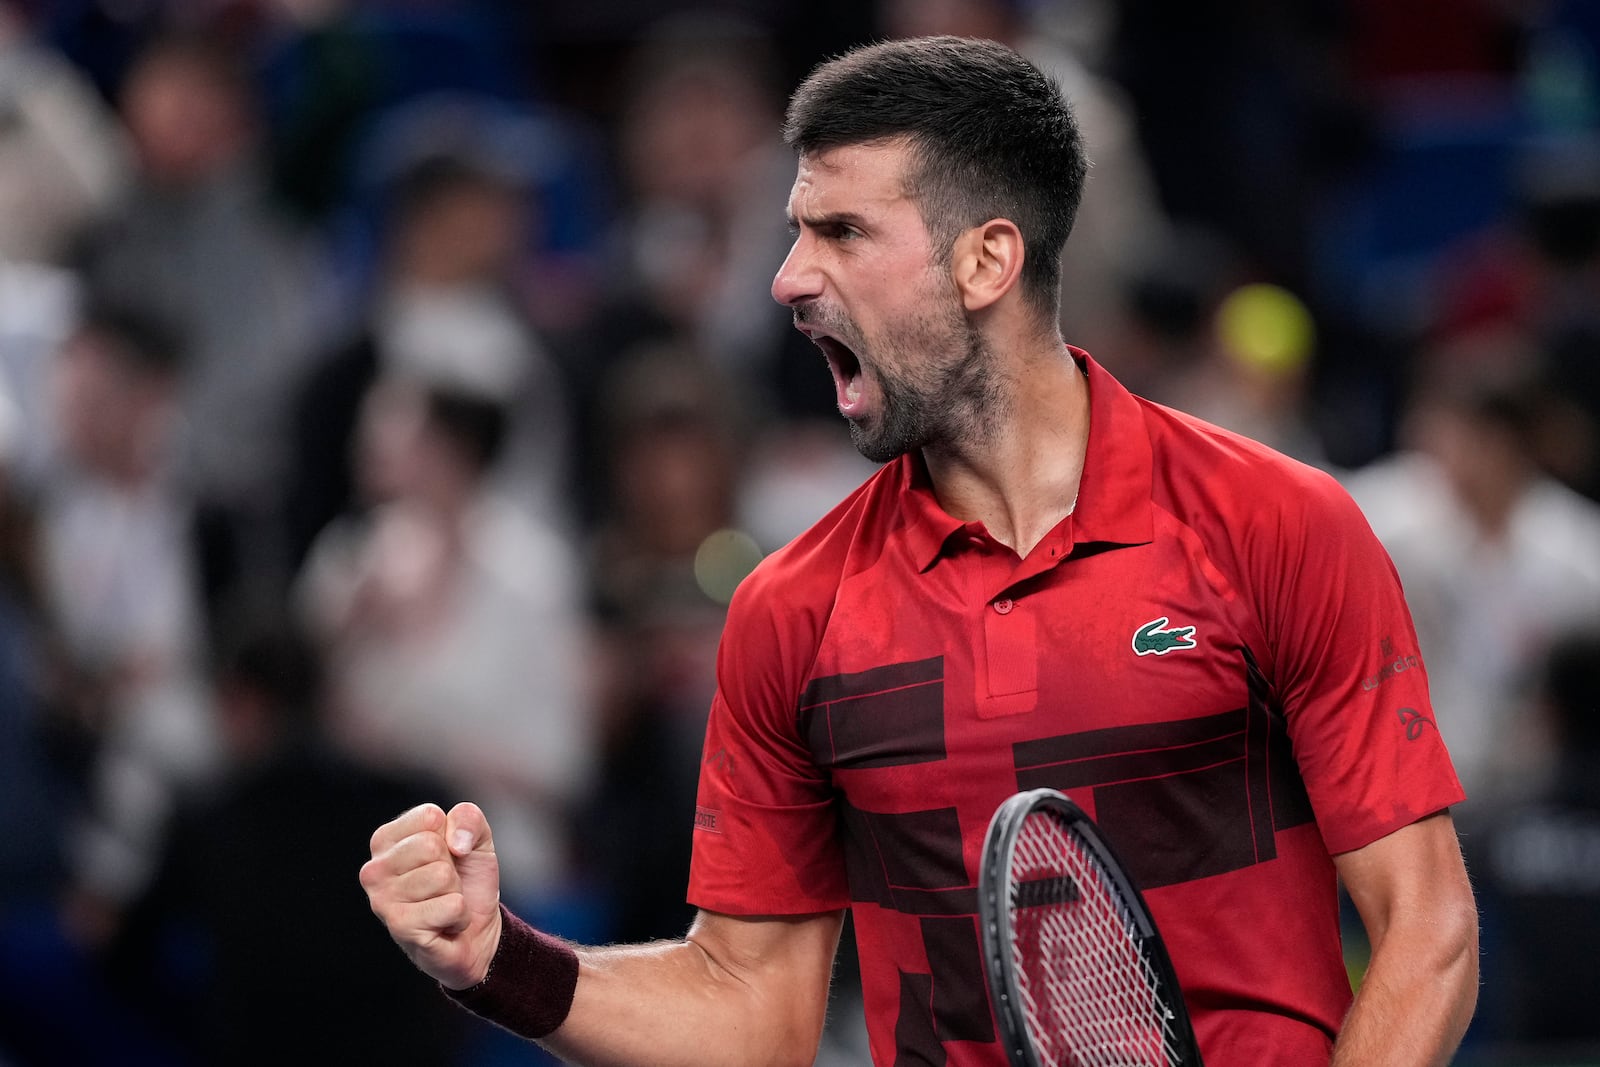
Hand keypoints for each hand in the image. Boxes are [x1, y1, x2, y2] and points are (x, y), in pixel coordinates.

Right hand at [360, 801, 503, 988]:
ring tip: (443, 904)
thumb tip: (456, 843)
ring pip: (442, 876)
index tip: (447, 857)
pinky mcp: (400, 926)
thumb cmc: (467, 881)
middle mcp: (374, 869)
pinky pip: (451, 905)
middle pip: (432, 846)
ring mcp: (382, 900)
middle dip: (452, 867)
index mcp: (386, 840)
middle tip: (446, 886)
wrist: (476, 933)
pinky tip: (445, 924)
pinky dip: (460, 915)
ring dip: (456, 893)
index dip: (452, 836)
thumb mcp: (477, 839)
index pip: (429, 817)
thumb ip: (468, 818)